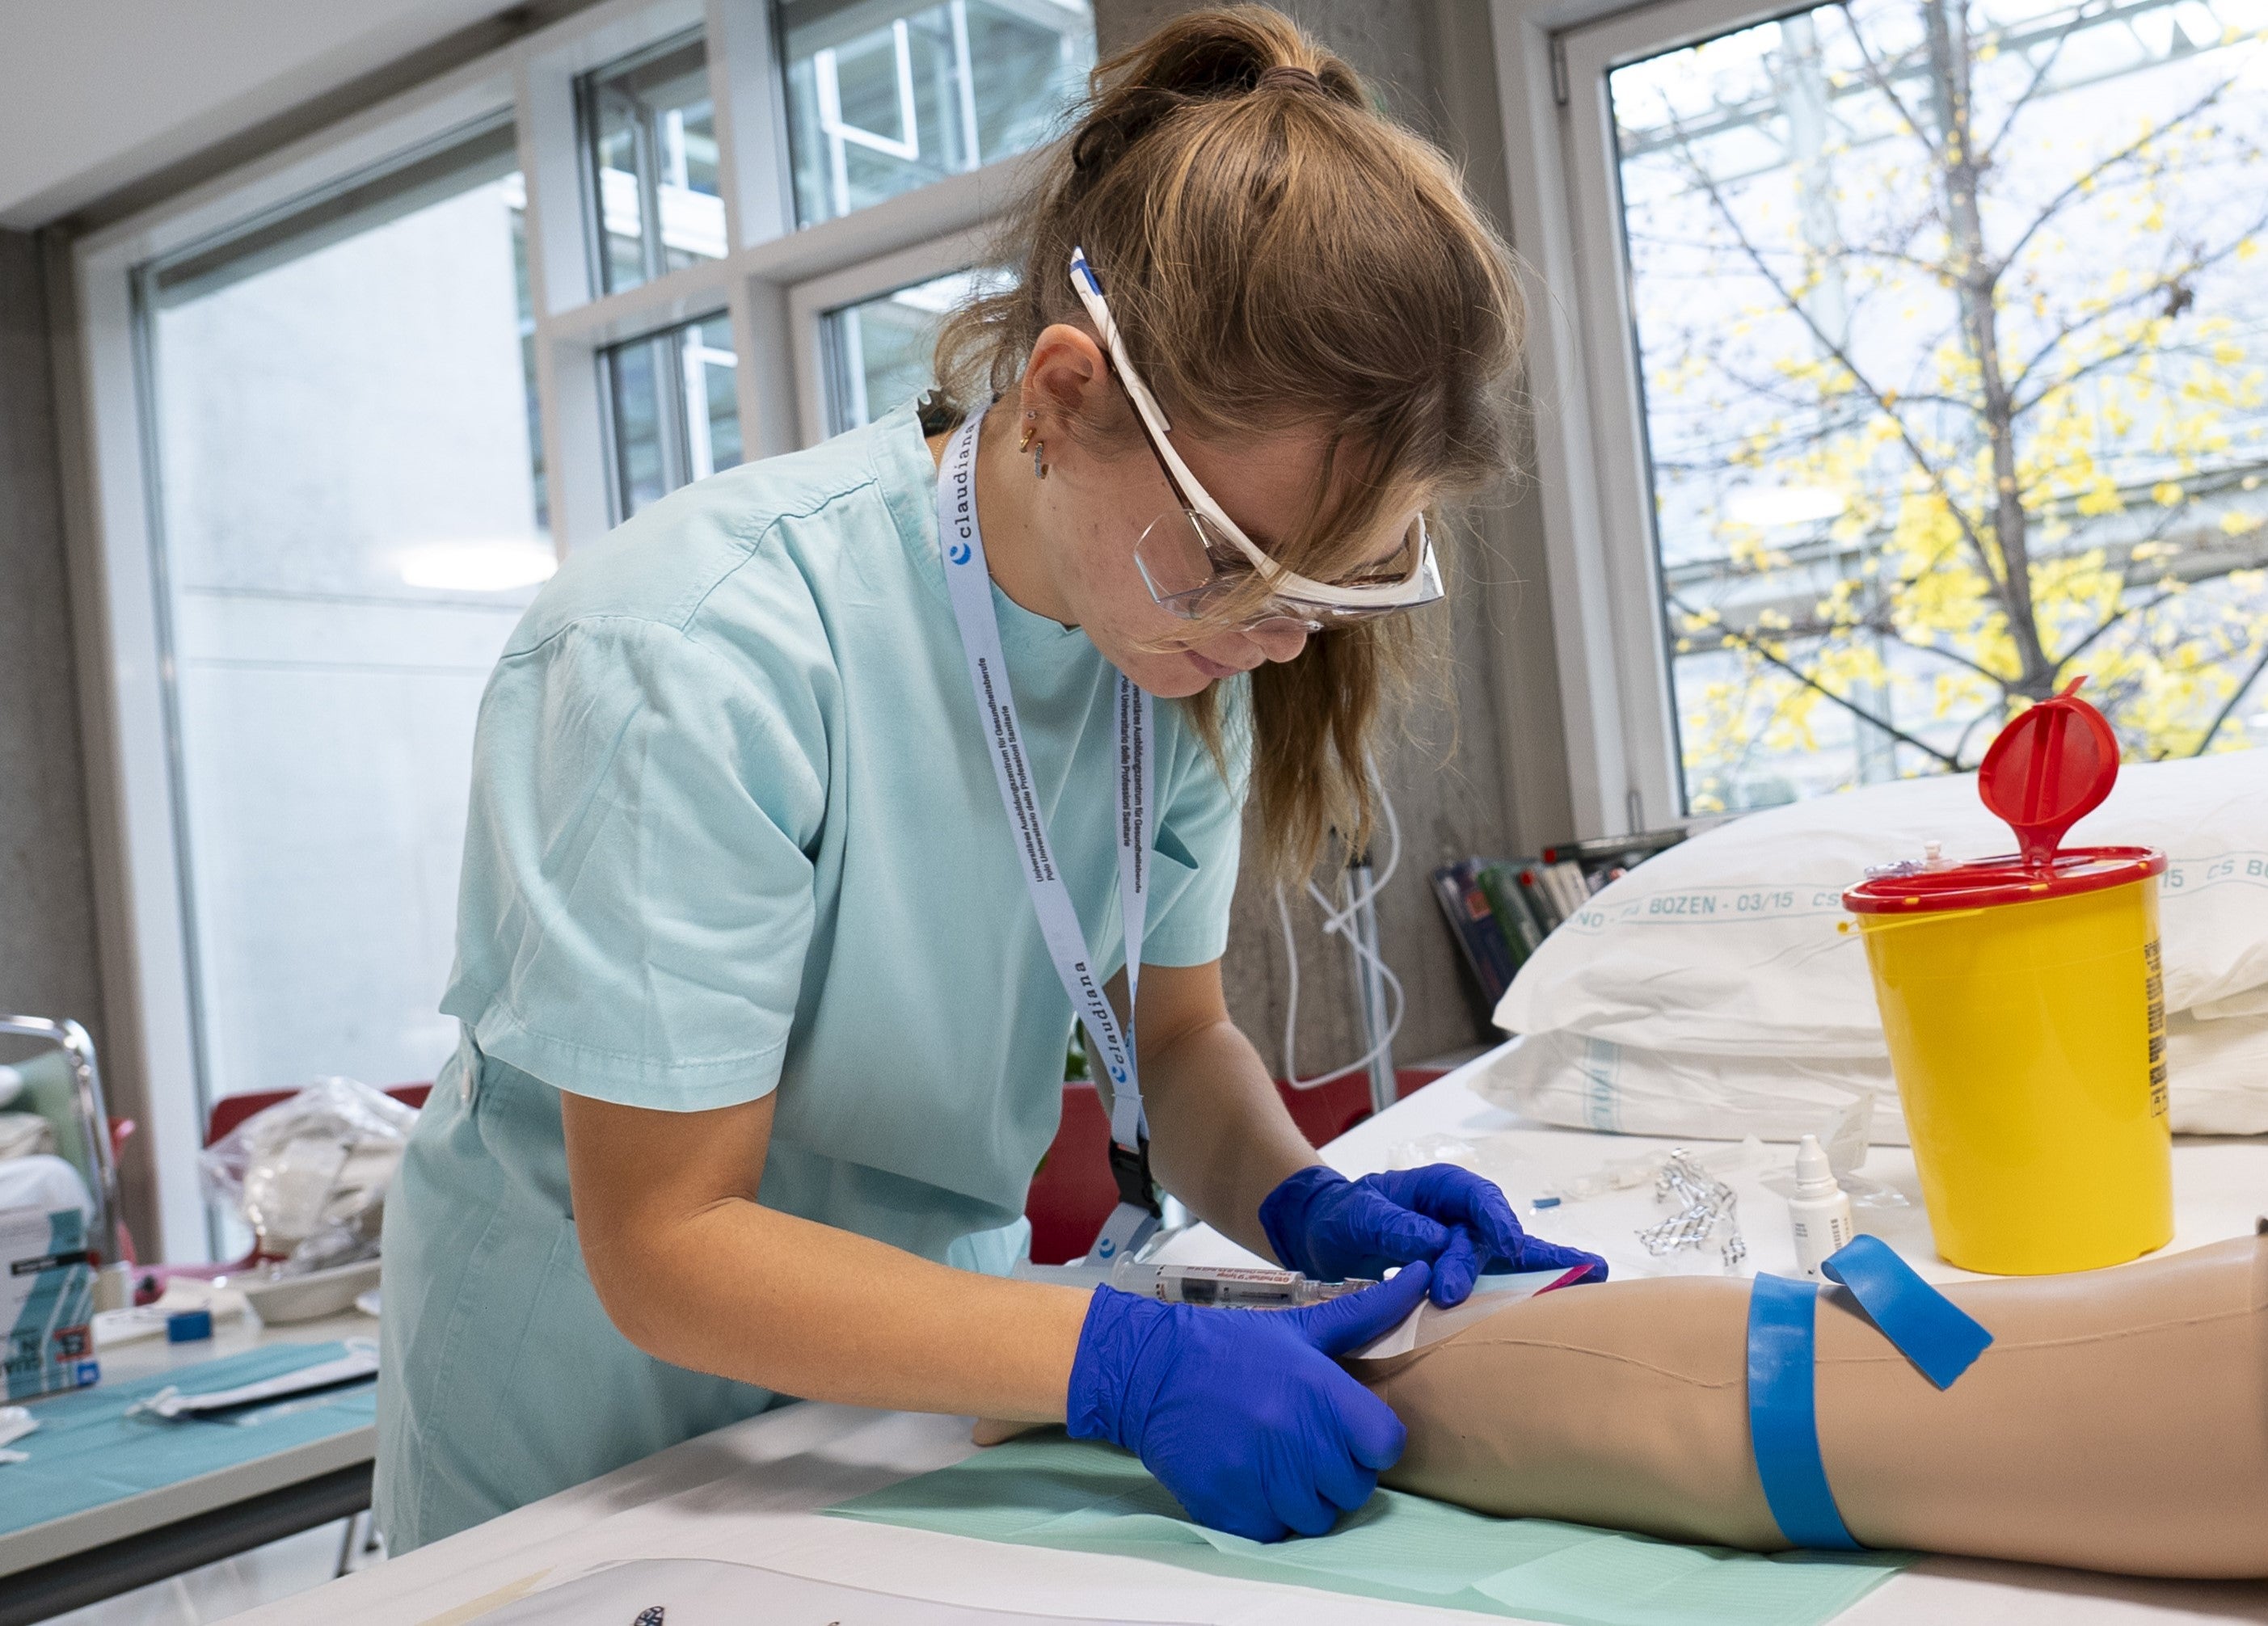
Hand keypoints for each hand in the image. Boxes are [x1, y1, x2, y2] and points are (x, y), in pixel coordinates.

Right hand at [1065, 1260, 1431, 1541]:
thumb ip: (1367, 1311)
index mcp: (1318, 1389)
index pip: (1385, 1443)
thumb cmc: (1231, 1347)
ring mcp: (1260, 1476)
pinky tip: (1253, 1481)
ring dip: (1306, 1498)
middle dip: (1338, 1471)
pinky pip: (1277, 1532)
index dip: (1372, 1440)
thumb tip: (1423, 1272)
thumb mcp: (1300, 1326)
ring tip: (1280, 1464)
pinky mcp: (1229, 1507)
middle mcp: (1293, 1436)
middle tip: (1307, 1445)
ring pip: (1318, 1517)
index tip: (1348, 1430)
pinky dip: (1270, 1515)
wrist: (1150, 1371)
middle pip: (1354, 1487)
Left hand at [1259, 1163, 1607, 1305]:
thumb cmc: (1343, 1216)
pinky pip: (1503, 1281)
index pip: (1474, 1197)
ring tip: (1593, 1276)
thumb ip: (1393, 1227)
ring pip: (1508, 1260)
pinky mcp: (1466, 1276)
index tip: (1505, 1244)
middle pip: (1487, 1237)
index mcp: (1438, 1188)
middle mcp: (1461, 1215)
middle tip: (1450, 1294)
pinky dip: (1536, 1286)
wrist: (1325, 1237)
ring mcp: (1468, 1247)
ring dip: (1538, 1273)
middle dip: (1479, 1265)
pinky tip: (1579, 1288)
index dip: (1493, 1219)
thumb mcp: (1358, 1217)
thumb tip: (1434, 1243)